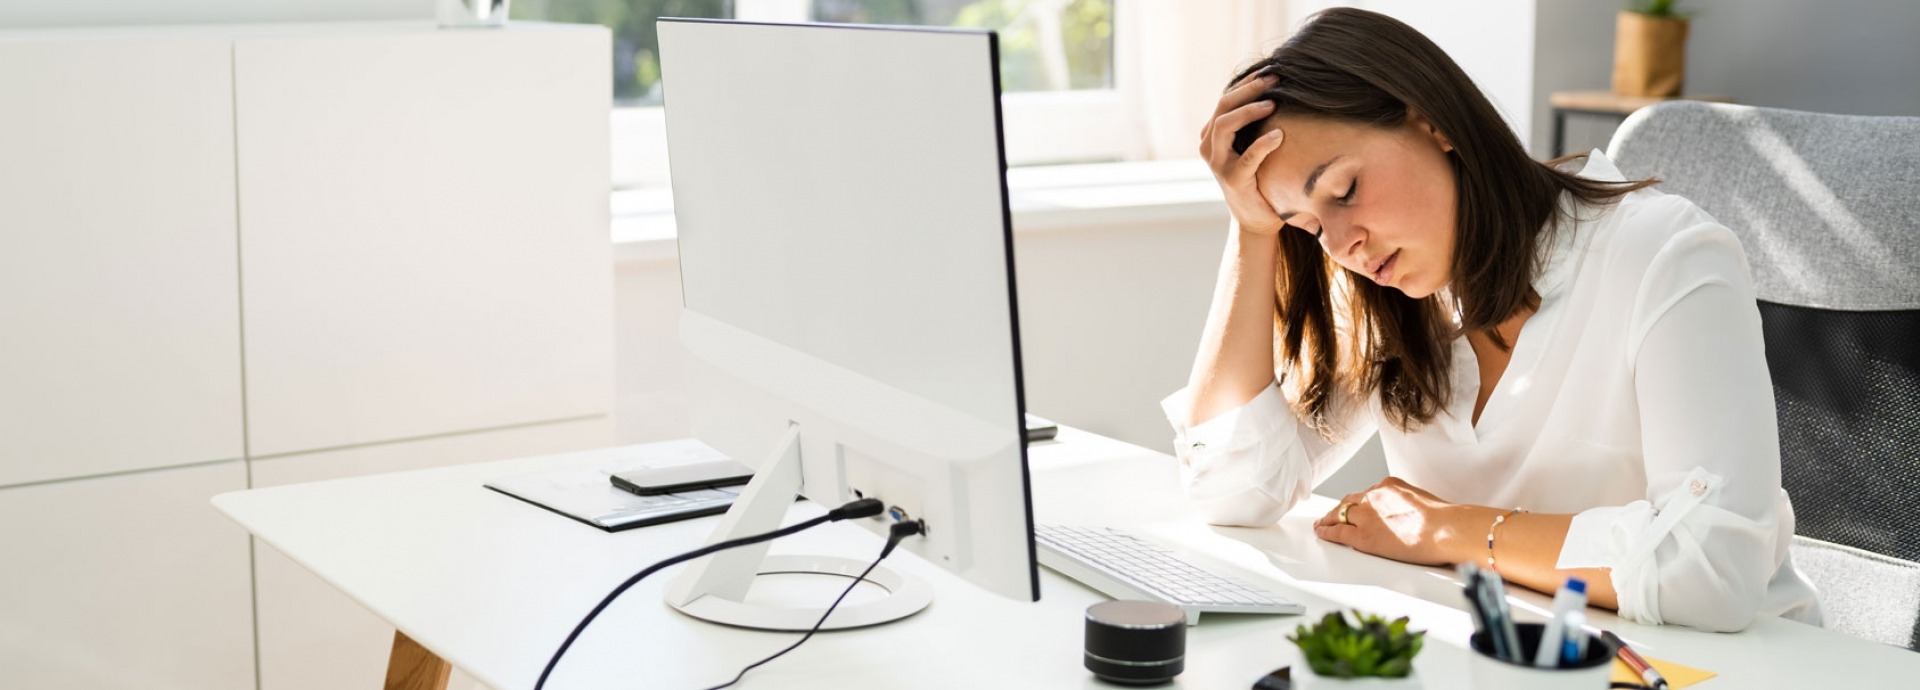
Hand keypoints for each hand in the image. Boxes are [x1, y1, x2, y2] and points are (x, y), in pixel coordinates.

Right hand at [1199, 73, 1286, 235]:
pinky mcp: (1233, 180)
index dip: (1246, 84)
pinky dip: (1262, 144)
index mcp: (1212, 135)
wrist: (1256, 218)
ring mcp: (1218, 164)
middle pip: (1222, 107)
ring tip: (1273, 103)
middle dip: (1248, 90)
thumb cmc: (1259, 176)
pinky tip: (1279, 135)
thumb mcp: (1250, 145)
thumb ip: (1252, 124)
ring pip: (1225, 126)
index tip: (1270, 70)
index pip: (1225, 100)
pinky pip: (1247, 157)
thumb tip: (1276, 89)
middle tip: (1274, 79)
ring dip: (1249, 111)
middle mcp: (1209, 146)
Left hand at [1313, 476, 1478, 566]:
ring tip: (1322, 525)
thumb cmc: (1444, 520)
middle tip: (1331, 515)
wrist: (1445, 529)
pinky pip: (1339, 532)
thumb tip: (1408, 515)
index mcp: (1390, 486)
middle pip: (1349, 502)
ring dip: (1329, 519)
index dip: (1358, 502)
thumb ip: (1407, 505)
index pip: (1367, 494)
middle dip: (1340, 509)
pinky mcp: (1364, 535)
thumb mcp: (1422, 501)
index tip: (1354, 506)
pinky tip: (1322, 533)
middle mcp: (1374, 496)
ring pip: (1340, 514)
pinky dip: (1327, 532)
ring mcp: (1367, 515)